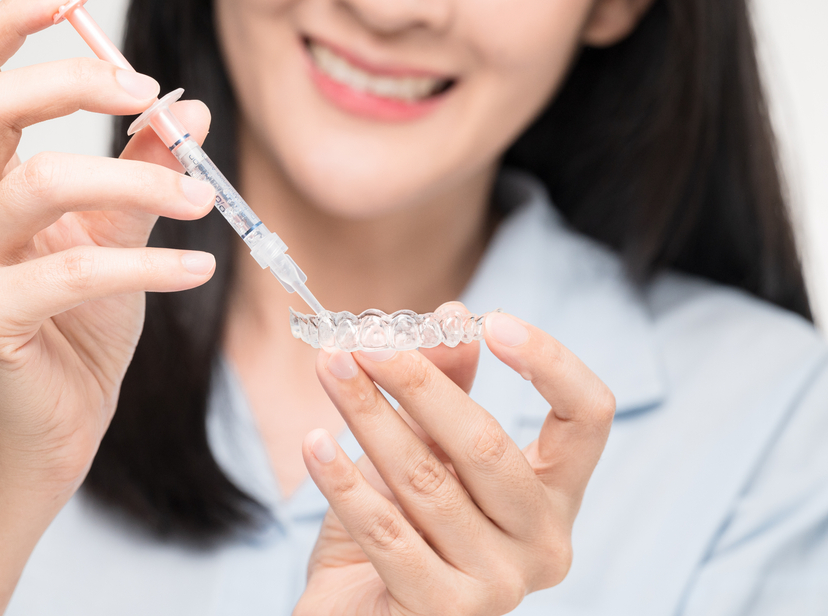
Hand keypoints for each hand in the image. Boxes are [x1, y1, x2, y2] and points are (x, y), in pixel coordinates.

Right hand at [0, 0, 216, 496]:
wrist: (54, 425)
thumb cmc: (78, 326)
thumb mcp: (117, 233)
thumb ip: (143, 170)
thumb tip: (187, 108)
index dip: (14, 24)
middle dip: (76, 84)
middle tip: (149, 96)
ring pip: (42, 182)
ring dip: (136, 179)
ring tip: (199, 198)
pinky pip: (74, 270)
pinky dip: (150, 263)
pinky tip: (197, 268)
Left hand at [297, 304, 615, 614]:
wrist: (360, 612)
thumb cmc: (402, 528)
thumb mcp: (428, 452)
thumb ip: (447, 390)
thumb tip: (453, 317)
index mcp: (553, 497)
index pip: (587, 418)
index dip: (550, 362)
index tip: (494, 322)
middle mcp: (542, 543)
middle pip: (489, 444)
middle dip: (419, 383)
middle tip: (366, 342)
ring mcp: (498, 585)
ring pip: (426, 480)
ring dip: (369, 416)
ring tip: (331, 369)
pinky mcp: (444, 611)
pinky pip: (385, 532)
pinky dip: (344, 482)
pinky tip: (315, 442)